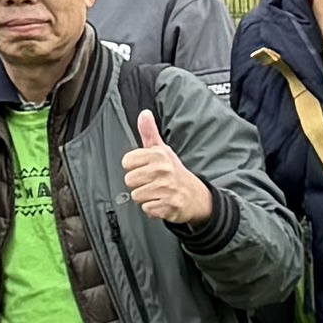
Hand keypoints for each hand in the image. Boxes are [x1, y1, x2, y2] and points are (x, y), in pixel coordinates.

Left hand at [120, 101, 214, 228]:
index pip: (127, 161)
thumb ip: (149, 132)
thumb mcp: (162, 150)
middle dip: (139, 184)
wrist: (196, 196)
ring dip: (145, 197)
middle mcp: (163, 170)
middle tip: (152, 182)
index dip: (134, 167)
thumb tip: (144, 113)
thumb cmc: (174, 172)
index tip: (145, 168)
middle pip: (129, 180)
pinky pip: (146, 209)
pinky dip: (152, 209)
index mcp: (158, 155)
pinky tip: (162, 202)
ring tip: (157, 192)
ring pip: (136, 196)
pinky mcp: (169, 206)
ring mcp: (167, 189)